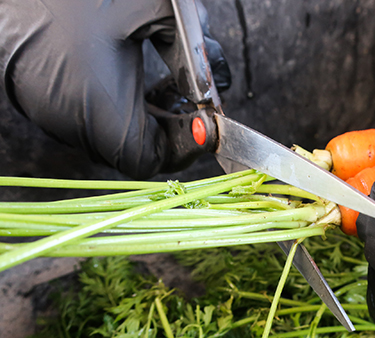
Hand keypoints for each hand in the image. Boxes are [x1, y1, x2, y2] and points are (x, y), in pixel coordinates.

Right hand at [0, 0, 229, 178]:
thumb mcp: (154, 10)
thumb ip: (191, 50)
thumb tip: (212, 79)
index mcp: (101, 111)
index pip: (152, 161)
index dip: (183, 145)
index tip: (201, 121)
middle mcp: (71, 123)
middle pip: (132, 151)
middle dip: (167, 128)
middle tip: (184, 99)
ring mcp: (49, 113)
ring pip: (109, 136)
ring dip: (140, 116)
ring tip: (158, 83)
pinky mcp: (37, 98)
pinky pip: (85, 118)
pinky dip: (113, 106)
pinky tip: (122, 72)